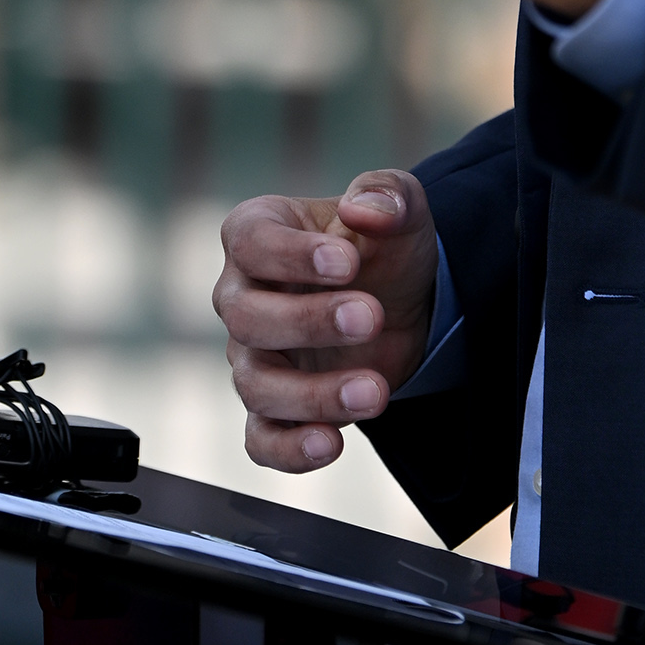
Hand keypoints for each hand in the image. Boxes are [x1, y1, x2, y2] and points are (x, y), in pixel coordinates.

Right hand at [213, 172, 441, 470]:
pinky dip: (290, 450)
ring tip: (374, 390)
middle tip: (370, 316)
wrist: (401, 303)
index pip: (250, 242)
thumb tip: (366, 210)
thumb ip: (385, 194)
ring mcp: (253, 357)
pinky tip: (332, 445)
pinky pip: (261, 440)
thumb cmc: (382, 247)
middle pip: (245, 316)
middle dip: (308, 321)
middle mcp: (242, 296)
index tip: (347, 262)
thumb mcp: (398, 207)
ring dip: (313, 394)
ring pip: (256, 384)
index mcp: (256, 234)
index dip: (292, 255)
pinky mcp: (274, 410)